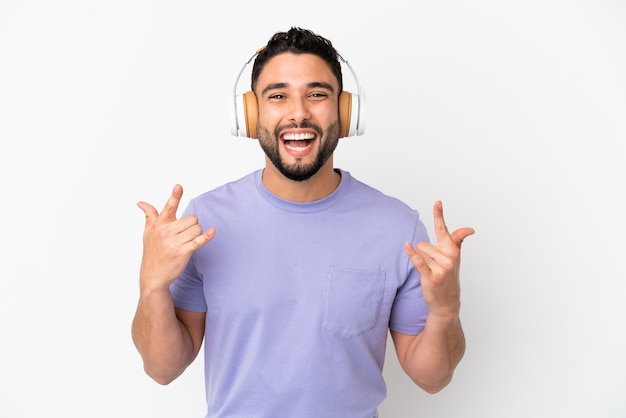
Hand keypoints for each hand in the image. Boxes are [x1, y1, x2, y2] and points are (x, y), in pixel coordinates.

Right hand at [137, 184, 214, 291]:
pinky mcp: (183, 252)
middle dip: (191, 226)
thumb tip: (140, 203)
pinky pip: (199, 241)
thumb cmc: (152, 252)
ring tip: (186, 242)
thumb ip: (149, 215)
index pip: (169, 207)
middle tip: (183, 235)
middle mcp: (166, 232)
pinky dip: (207, 236)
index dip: (175, 196)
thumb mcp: (147, 233)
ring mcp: (174, 242)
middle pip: (192, 218)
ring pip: (197, 229)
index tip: (179, 186)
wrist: (153, 276)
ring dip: (196, 235)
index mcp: (159, 225)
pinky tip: (212, 232)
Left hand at [404, 201, 473, 317]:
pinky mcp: (431, 276)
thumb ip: (457, 240)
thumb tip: (470, 229)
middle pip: (423, 244)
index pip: (444, 229)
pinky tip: (407, 246)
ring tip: (430, 272)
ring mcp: (441, 267)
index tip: (438, 202)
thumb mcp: (454, 257)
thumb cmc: (448, 276)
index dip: (439, 214)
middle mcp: (449, 257)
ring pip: (419, 252)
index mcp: (452, 249)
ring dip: (421, 261)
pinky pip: (418, 261)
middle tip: (433, 267)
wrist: (447, 301)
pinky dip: (411, 254)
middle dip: (424, 254)